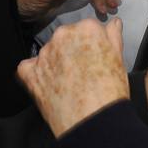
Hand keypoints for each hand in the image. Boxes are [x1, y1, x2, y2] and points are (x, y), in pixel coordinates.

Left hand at [18, 19, 129, 136]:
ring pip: (49, 52)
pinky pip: (28, 67)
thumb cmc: (110, 93)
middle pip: (67, 38)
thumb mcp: (119, 59)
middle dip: (73, 51)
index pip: (88, 29)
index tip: (95, 58)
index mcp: (87, 28)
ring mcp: (44, 54)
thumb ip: (114, 36)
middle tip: (84, 72)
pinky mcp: (31, 73)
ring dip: (56, 63)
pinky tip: (49, 84)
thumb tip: (113, 25)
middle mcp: (63, 36)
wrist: (93, 123)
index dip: (92, 45)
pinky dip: (36, 73)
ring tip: (70, 83)